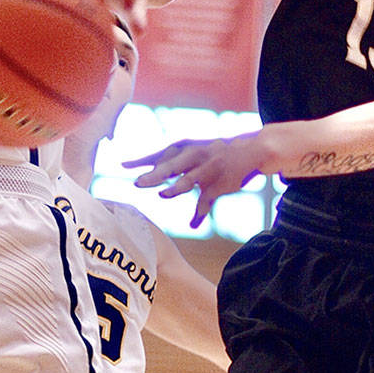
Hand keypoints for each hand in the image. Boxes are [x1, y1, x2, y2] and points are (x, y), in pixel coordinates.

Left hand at [128, 131, 267, 227]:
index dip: (141, 161)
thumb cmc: (214, 151)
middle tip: (137, 183)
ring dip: (176, 188)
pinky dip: (199, 214)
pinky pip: (206, 201)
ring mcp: (207, 169)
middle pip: (170, 166)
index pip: (159, 154)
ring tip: (163, 194)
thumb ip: (170, 160)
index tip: (122, 166)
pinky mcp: (219, 184)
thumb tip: (143, 167)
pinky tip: (192, 224)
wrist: (251, 150)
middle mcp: (195, 156)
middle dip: (154, 175)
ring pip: (189, 180)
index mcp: (185, 148)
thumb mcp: (193, 149)